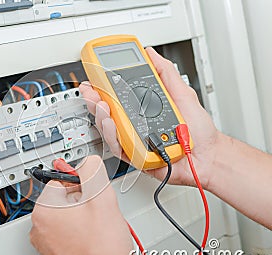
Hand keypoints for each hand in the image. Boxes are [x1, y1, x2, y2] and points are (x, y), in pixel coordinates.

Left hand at [30, 155, 132, 254]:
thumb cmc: (100, 251)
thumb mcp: (102, 198)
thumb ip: (93, 171)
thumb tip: (89, 161)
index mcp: (44, 209)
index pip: (61, 178)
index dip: (82, 181)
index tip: (91, 188)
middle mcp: (40, 226)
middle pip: (65, 197)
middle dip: (85, 200)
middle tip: (99, 212)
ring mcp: (47, 241)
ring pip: (69, 215)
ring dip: (85, 216)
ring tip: (98, 229)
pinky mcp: (56, 252)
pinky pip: (69, 231)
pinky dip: (82, 231)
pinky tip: (95, 238)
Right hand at [80, 47, 221, 188]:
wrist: (208, 155)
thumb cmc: (197, 130)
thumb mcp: (182, 93)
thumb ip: (166, 73)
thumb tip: (151, 54)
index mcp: (143, 107)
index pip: (118, 93)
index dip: (104, 84)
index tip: (95, 74)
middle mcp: (135, 122)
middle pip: (108, 110)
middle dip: (95, 98)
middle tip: (91, 89)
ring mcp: (133, 138)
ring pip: (109, 127)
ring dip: (101, 115)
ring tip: (101, 104)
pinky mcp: (134, 155)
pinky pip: (117, 146)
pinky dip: (112, 134)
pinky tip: (111, 123)